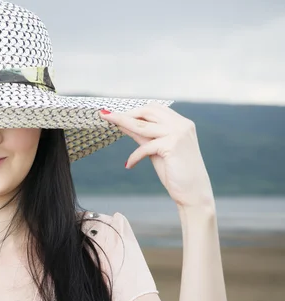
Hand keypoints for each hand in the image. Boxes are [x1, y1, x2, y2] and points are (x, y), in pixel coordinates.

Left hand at [99, 102, 213, 208]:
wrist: (193, 192)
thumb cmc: (175, 171)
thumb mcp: (157, 149)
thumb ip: (143, 136)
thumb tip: (124, 123)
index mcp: (181, 123)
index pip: (155, 108)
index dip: (135, 110)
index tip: (117, 113)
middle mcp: (181, 124)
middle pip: (148, 111)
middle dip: (126, 113)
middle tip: (108, 115)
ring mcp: (178, 133)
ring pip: (142, 125)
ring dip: (122, 122)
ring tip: (108, 122)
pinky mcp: (172, 145)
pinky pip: (145, 147)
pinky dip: (134, 156)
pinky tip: (128, 165)